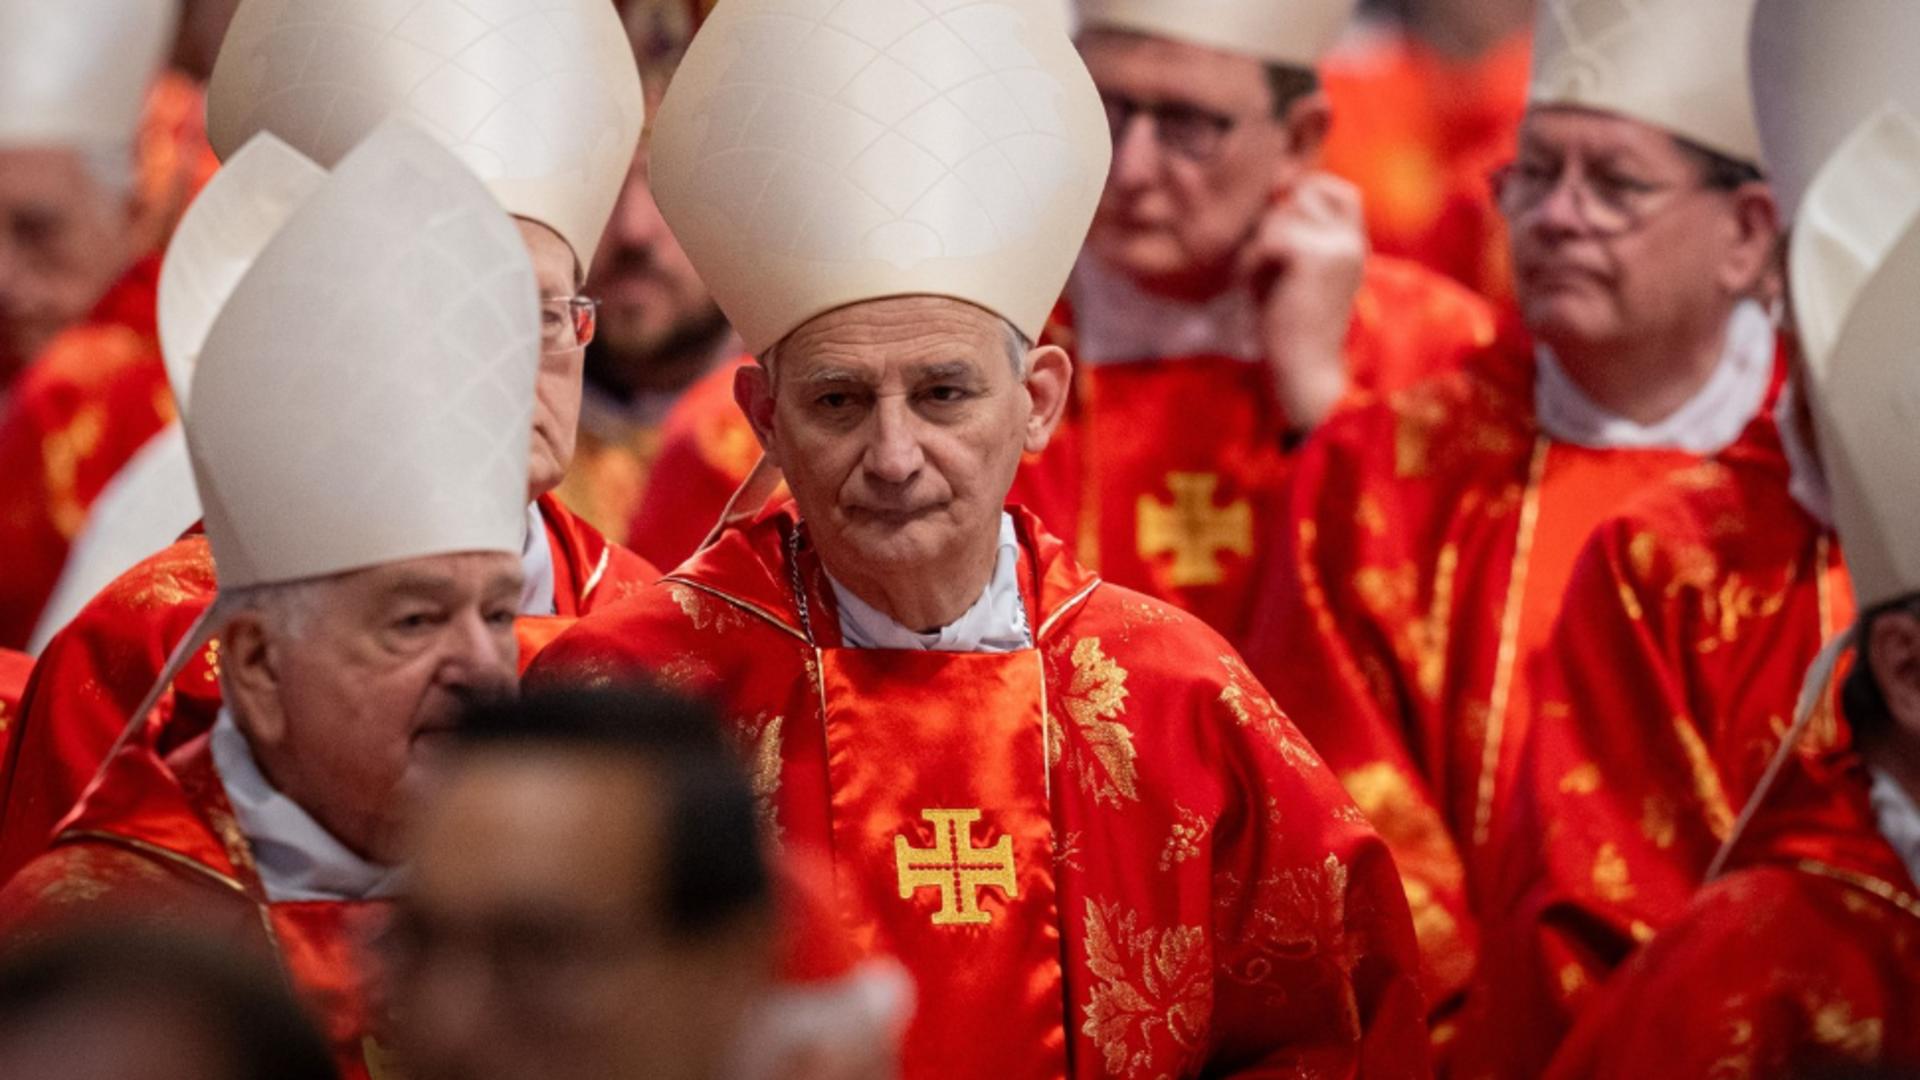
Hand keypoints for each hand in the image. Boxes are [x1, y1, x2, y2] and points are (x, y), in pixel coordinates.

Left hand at [1238, 171, 1367, 432]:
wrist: (1306, 370)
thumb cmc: (1290, 326)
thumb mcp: (1294, 272)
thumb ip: (1288, 233)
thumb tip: (1272, 189)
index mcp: (1353, 244)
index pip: (1340, 190)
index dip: (1307, 194)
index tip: (1280, 228)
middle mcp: (1352, 241)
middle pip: (1301, 195)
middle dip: (1272, 226)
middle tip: (1264, 267)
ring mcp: (1338, 246)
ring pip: (1280, 215)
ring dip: (1258, 246)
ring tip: (1258, 278)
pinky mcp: (1315, 257)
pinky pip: (1268, 239)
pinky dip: (1251, 261)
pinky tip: (1251, 286)